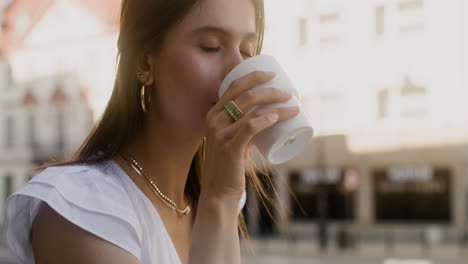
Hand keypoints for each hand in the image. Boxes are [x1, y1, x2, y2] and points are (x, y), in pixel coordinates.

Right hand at [201, 71, 299, 201]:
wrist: (218, 191)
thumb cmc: (230, 165)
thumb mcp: (233, 140)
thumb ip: (246, 129)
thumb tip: (269, 119)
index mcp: (214, 113)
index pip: (234, 85)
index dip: (255, 76)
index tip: (274, 75)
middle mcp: (214, 120)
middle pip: (245, 94)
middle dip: (270, 89)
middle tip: (290, 93)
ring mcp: (221, 134)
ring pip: (252, 110)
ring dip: (276, 105)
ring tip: (294, 106)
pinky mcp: (230, 148)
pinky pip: (250, 127)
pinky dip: (265, 120)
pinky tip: (276, 117)